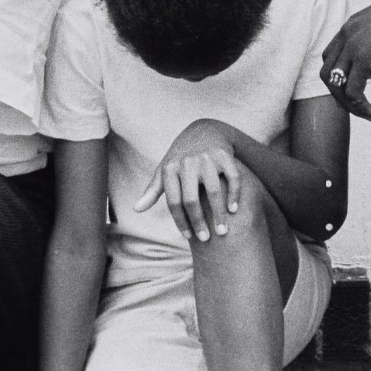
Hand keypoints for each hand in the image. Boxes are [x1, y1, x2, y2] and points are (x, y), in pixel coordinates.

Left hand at [133, 119, 241, 242]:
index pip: (173, 202)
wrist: (203, 131)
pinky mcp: (224, 155)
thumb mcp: (165, 170)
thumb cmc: (181, 158)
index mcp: (170, 168)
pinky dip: (234, 195)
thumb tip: (136, 209)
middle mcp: (187, 163)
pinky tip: (233, 210)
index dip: (181, 222)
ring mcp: (207, 158)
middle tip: (206, 238)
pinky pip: (232, 178)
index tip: (189, 236)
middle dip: (199, 222)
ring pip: (214, 191)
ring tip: (223, 232)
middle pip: (192, 200)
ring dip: (219, 214)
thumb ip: (152, 190)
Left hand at [320, 0, 370, 123]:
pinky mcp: (364, 60)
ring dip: (350, 106)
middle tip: (359, 108)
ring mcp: (353, 47)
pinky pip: (353, 92)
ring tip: (370, 115)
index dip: (339, 77)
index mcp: (351, 26)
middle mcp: (347, 35)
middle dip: (340, 94)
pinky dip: (361, 108)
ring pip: (336, 85)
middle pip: (327, 72)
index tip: (355, 91)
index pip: (331, 56)